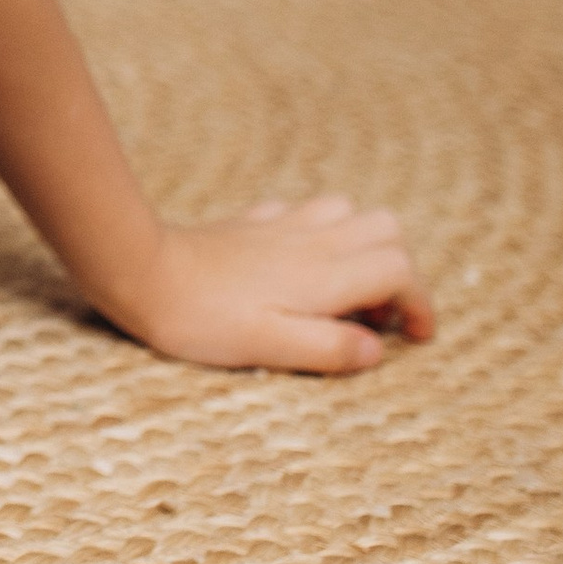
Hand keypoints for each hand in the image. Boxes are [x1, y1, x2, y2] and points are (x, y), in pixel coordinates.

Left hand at [103, 194, 435, 374]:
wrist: (142, 271)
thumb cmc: (204, 319)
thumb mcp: (271, 347)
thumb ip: (330, 349)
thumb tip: (376, 351)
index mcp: (324, 274)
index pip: (400, 269)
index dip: (420, 303)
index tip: (414, 337)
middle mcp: (312, 240)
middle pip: (386, 230)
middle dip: (398, 270)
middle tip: (374, 316)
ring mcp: (282, 226)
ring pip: (349, 214)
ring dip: (361, 249)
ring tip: (339, 294)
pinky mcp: (253, 223)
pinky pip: (305, 213)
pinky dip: (320, 236)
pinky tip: (296, 268)